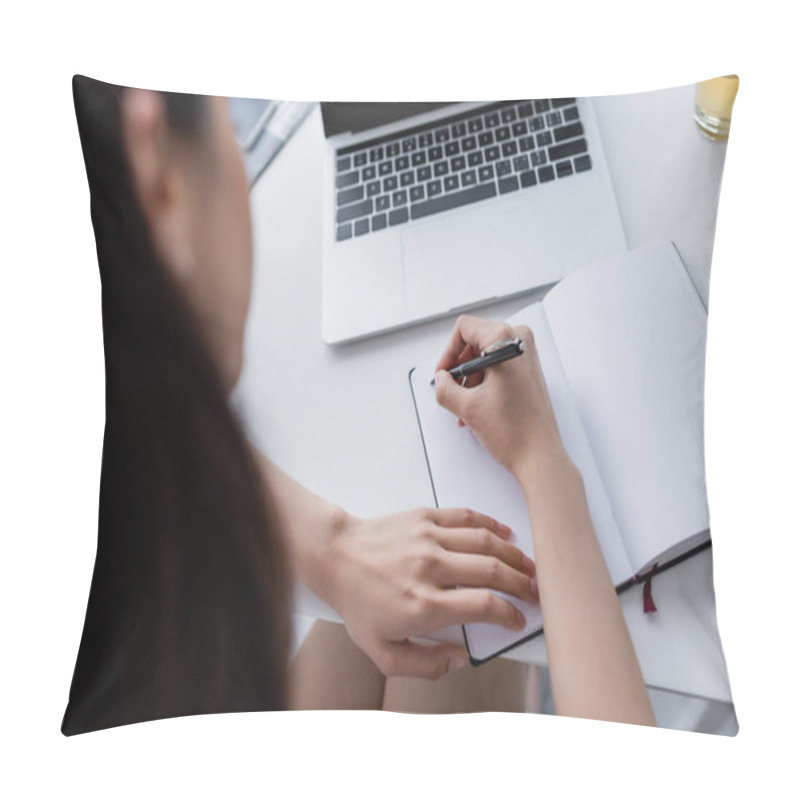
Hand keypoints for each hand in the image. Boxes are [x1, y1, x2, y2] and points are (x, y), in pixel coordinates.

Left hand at [321, 507, 537, 679]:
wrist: (335, 556)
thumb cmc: (358, 603)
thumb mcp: (382, 651)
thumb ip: (424, 665)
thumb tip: (459, 658)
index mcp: (423, 605)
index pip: (483, 606)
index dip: (509, 614)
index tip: (517, 620)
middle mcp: (429, 569)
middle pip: (492, 572)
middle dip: (522, 584)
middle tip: (536, 592)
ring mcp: (428, 539)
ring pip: (485, 543)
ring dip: (514, 555)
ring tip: (529, 567)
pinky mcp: (425, 518)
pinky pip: (466, 517)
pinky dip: (491, 524)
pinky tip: (505, 534)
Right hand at [434, 315, 567, 479]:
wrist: (539, 455)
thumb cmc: (515, 431)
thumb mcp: (467, 407)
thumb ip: (444, 388)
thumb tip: (440, 380)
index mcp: (506, 341)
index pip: (464, 328)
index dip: (448, 352)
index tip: (444, 373)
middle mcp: (521, 342)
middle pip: (474, 342)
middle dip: (459, 368)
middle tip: (452, 389)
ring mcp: (527, 357)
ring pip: (484, 357)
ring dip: (469, 380)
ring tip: (464, 406)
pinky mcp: (529, 372)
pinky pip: (498, 368)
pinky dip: (483, 384)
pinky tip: (475, 407)